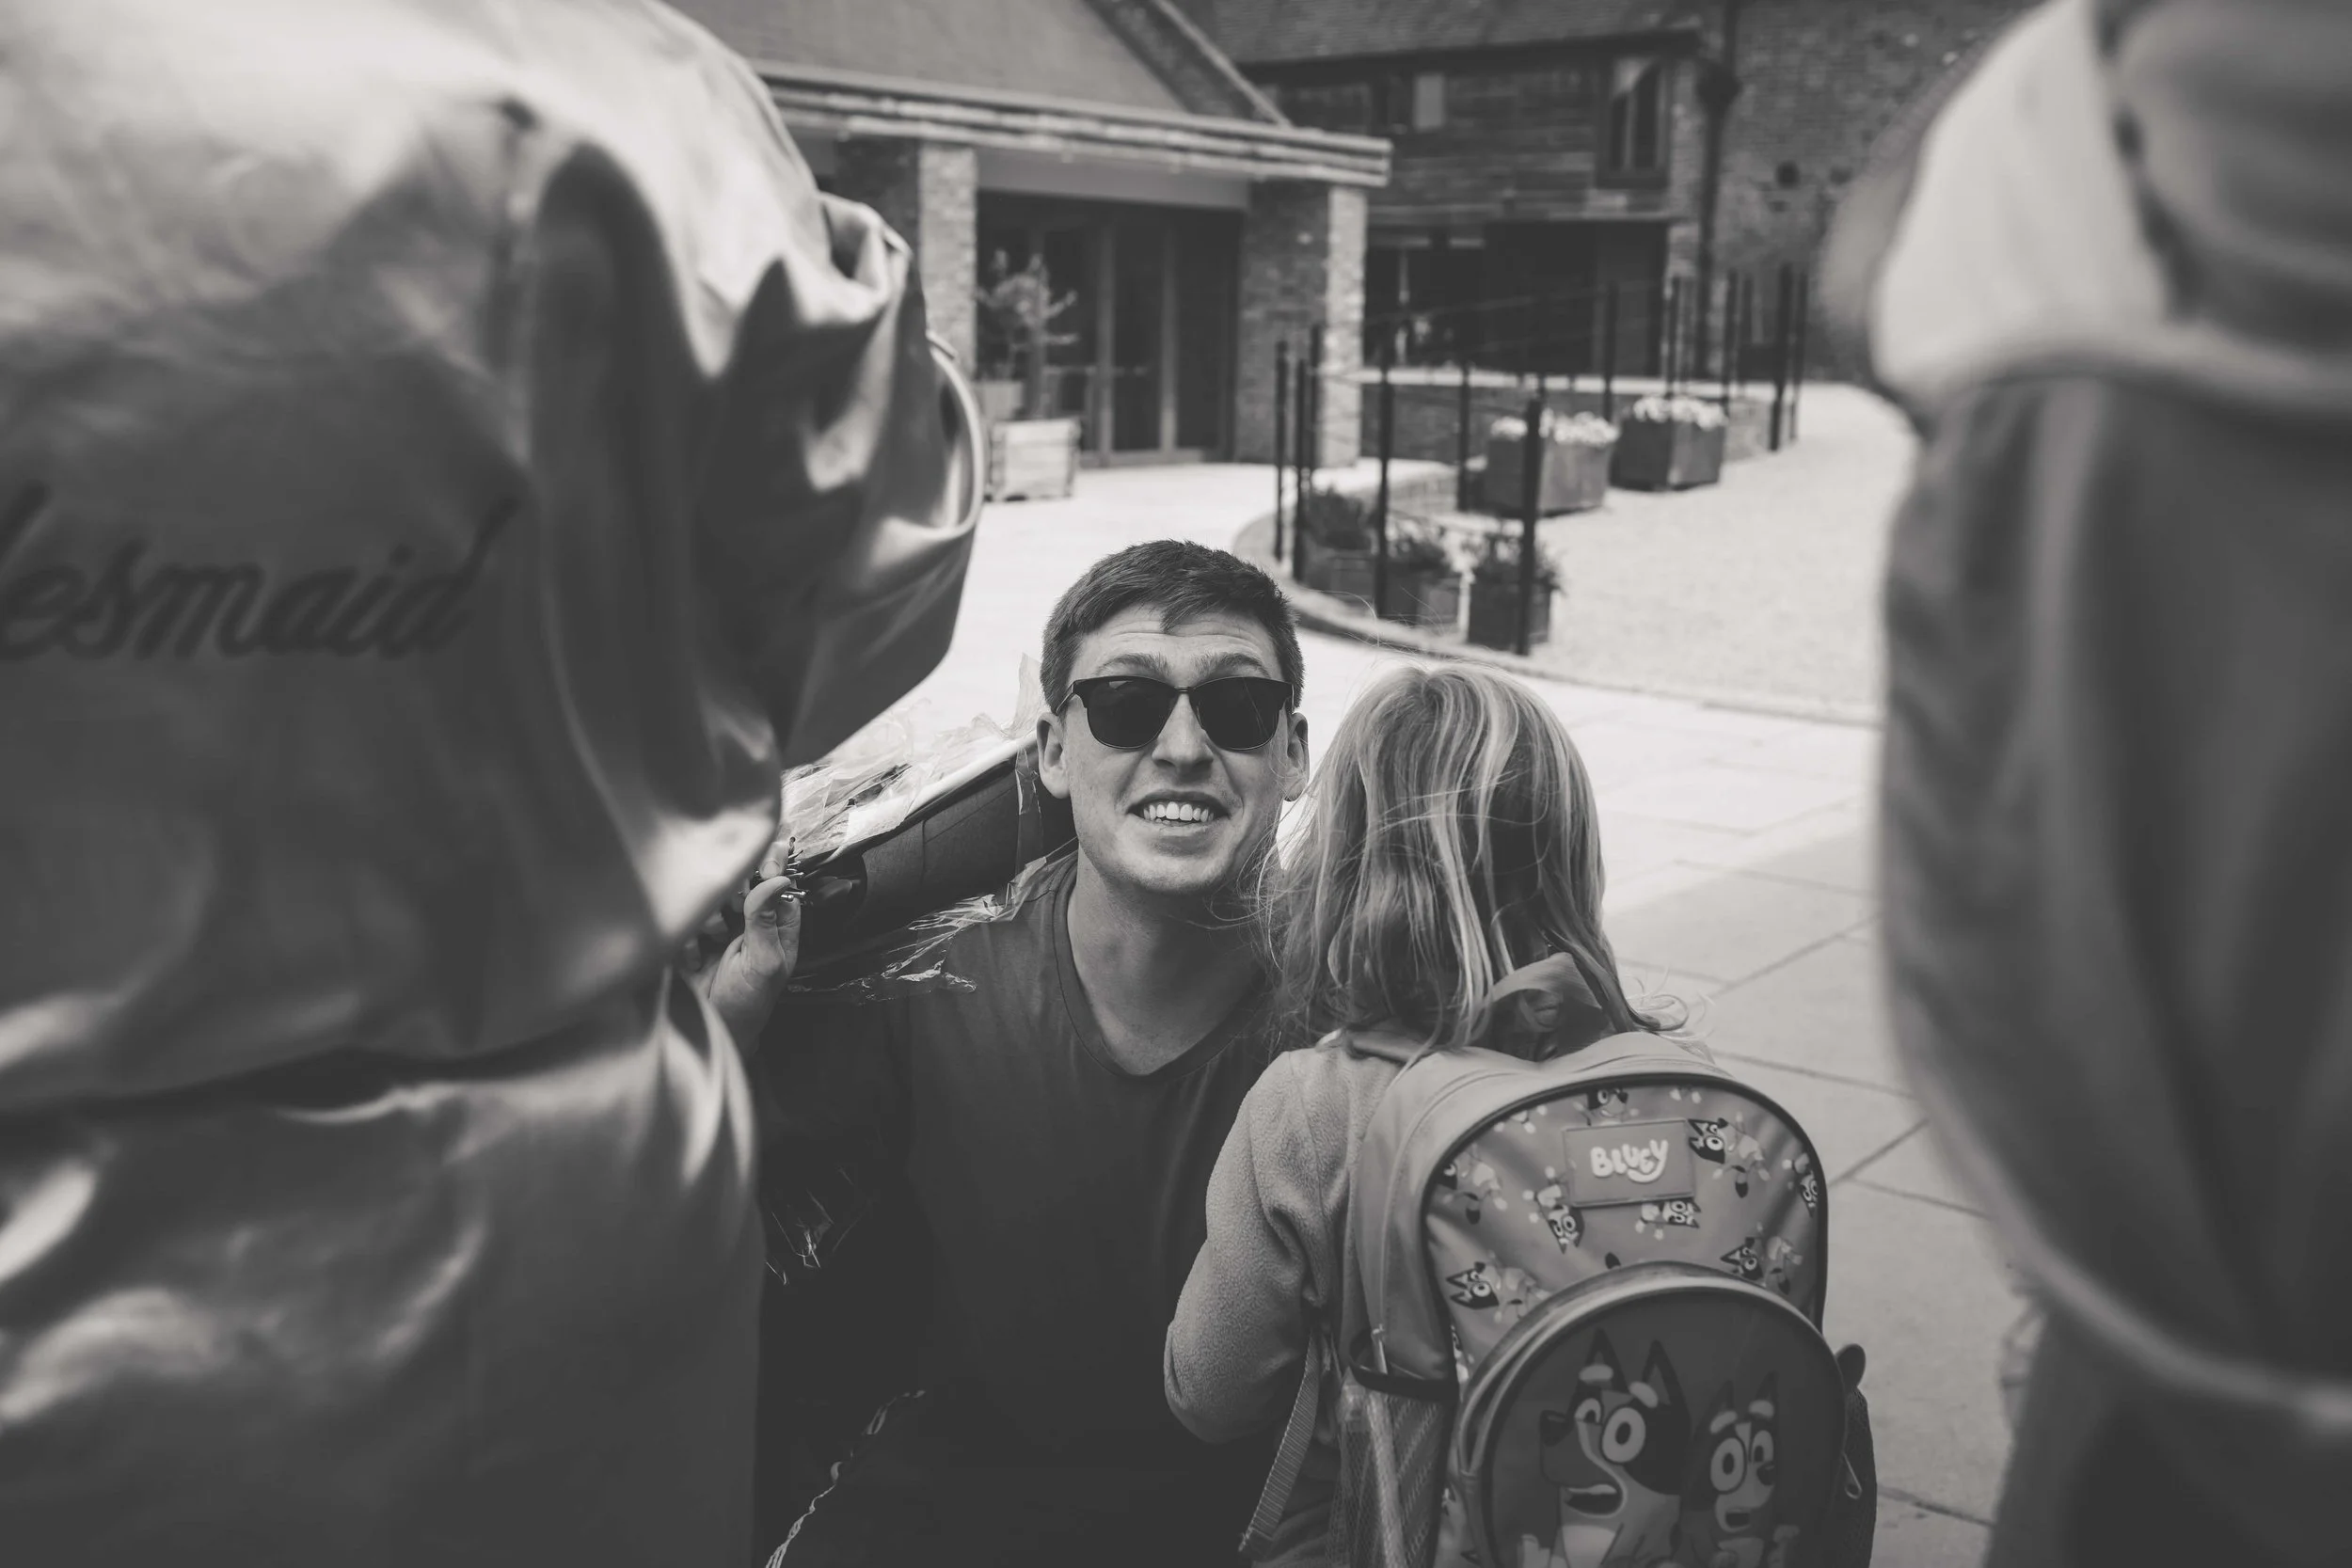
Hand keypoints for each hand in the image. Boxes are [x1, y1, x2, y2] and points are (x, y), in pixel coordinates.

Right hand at [699, 865, 802, 1049]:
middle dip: (732, 896)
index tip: (763, 865)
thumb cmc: (747, 1003)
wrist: (711, 1030)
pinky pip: (685, 918)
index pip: (778, 879)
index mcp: (777, 924)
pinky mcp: (691, 936)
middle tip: (732, 917)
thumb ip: (767, 919)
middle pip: (739, 881)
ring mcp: (719, 927)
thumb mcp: (764, 962)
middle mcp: (749, 919)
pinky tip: (696, 960)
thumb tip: (778, 878)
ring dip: (709, 921)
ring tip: (714, 945)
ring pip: (709, 896)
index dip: (770, 867)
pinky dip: (689, 939)